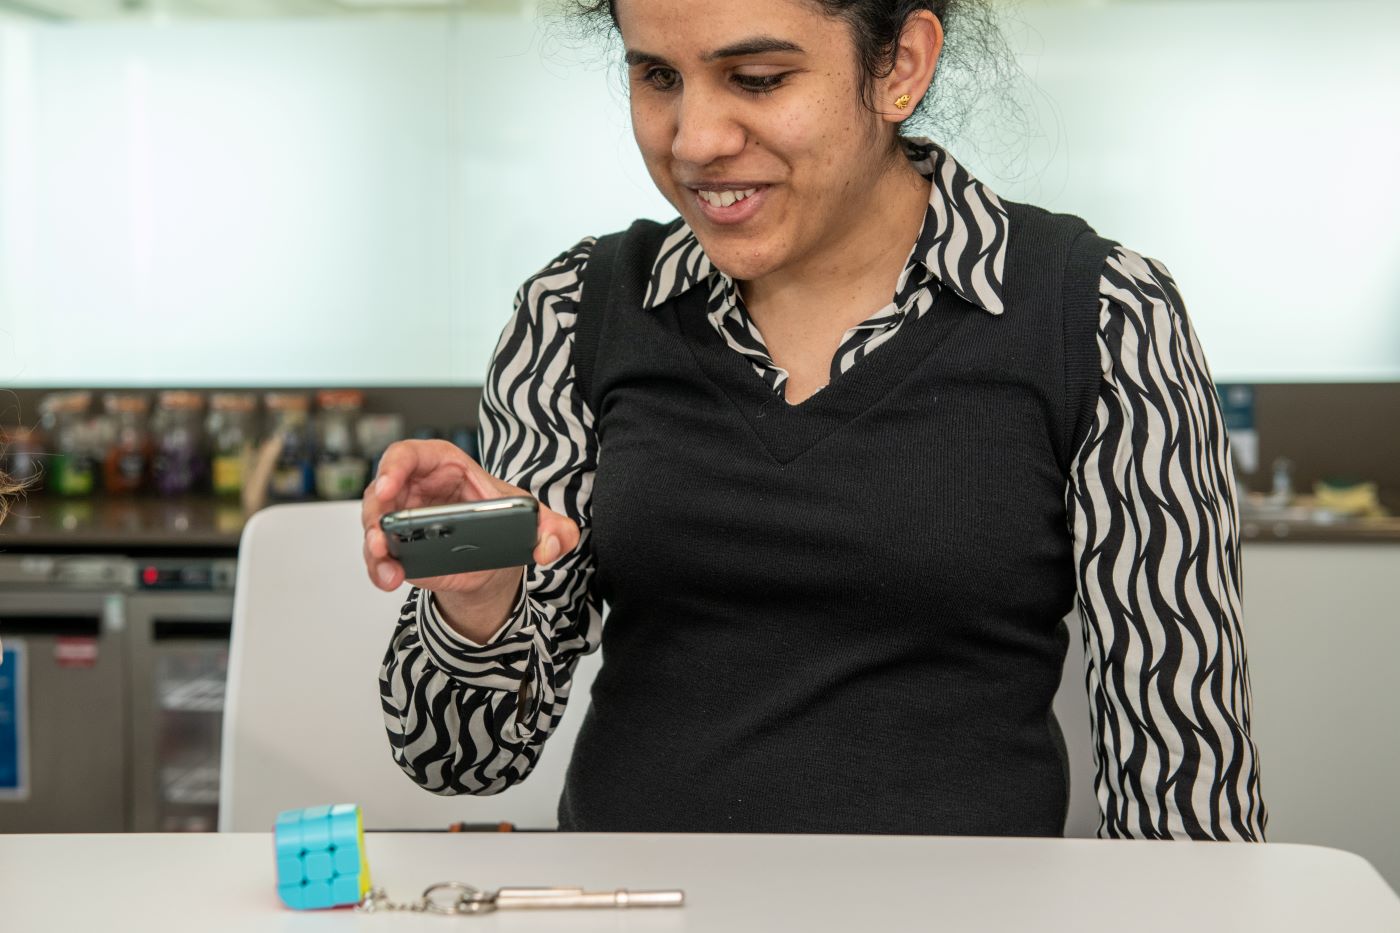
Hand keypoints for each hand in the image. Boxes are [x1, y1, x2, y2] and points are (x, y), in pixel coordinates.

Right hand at [361, 439, 580, 594]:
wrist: (496, 560)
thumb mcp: (535, 520)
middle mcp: (416, 489)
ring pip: (375, 524)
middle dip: (376, 513)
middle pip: (380, 490)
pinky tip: (390, 579)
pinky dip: (380, 568)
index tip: (389, 486)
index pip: (410, 454)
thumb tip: (550, 545)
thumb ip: (554, 529)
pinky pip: (378, 556)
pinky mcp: (397, 548)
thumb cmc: (505, 522)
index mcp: (445, 466)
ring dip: (374, 545)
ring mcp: (401, 519)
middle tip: (381, 536)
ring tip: (387, 564)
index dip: (395, 466)